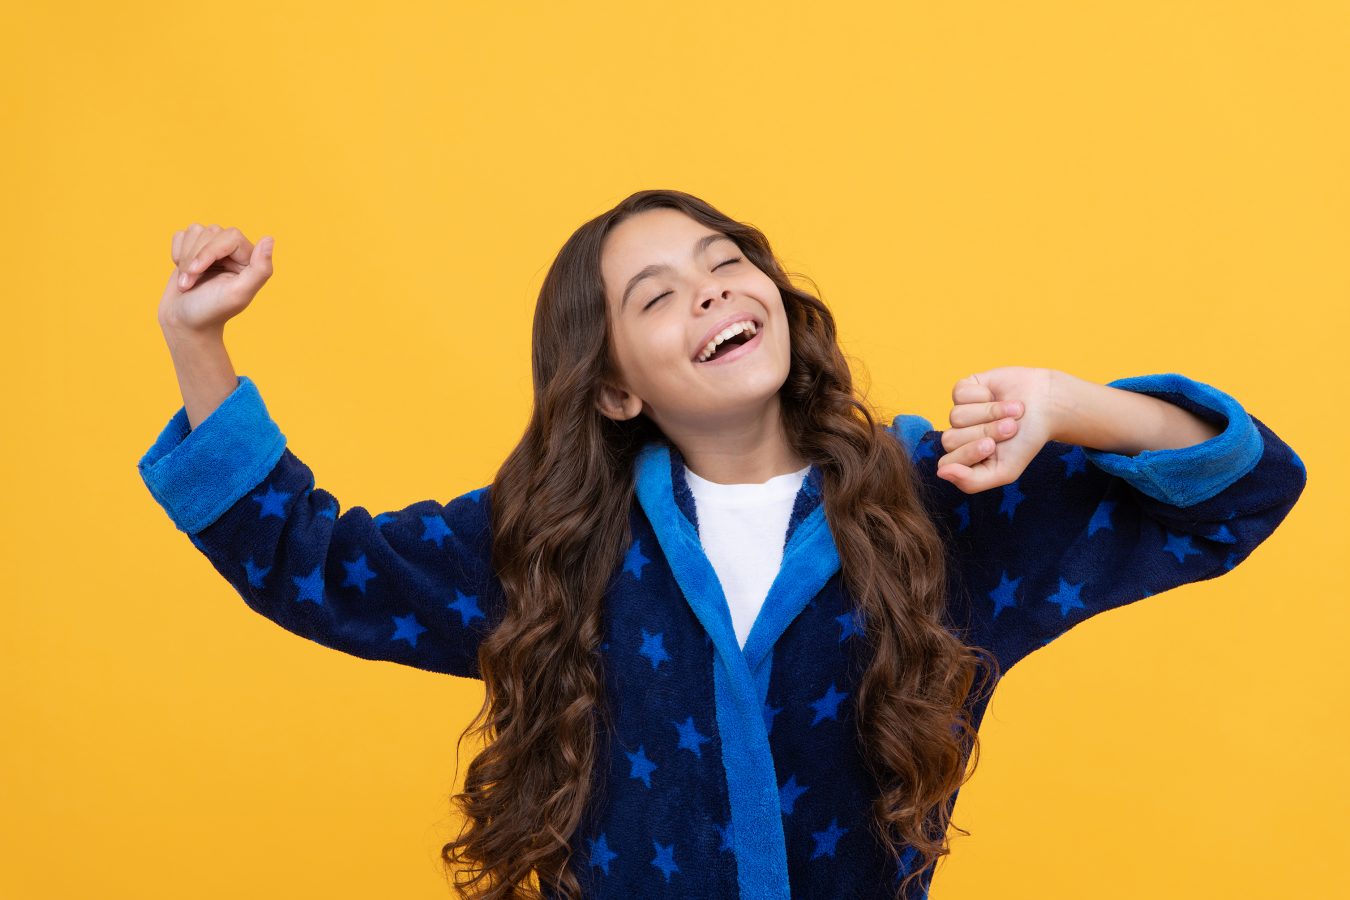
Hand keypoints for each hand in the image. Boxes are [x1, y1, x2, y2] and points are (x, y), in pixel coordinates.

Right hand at [158, 223, 273, 333]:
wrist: (183, 323)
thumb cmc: (211, 311)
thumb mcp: (239, 293)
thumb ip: (260, 269)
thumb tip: (269, 239)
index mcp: (250, 261)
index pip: (231, 236)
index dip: (209, 251)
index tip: (195, 271)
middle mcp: (233, 252)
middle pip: (211, 231)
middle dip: (194, 258)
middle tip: (188, 284)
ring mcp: (213, 250)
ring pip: (195, 231)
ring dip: (184, 258)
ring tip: (187, 282)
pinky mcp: (193, 250)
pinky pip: (181, 235)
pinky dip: (176, 253)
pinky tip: (182, 272)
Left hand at [935, 366, 1058, 493]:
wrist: (1047, 406)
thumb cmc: (1026, 441)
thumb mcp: (1005, 471)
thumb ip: (971, 481)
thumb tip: (941, 473)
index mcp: (964, 460)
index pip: (946, 463)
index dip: (968, 453)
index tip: (992, 446)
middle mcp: (958, 436)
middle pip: (950, 439)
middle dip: (984, 432)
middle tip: (1010, 428)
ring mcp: (960, 413)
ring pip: (956, 416)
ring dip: (989, 413)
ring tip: (1012, 411)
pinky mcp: (963, 389)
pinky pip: (959, 394)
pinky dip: (983, 395)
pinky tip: (997, 395)